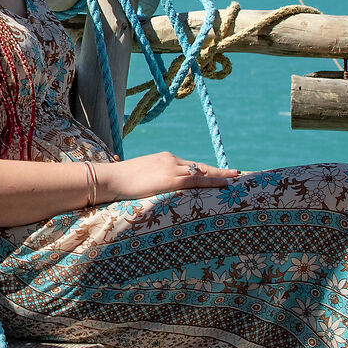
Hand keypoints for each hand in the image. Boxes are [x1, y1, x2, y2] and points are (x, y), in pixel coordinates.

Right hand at [98, 151, 241, 200]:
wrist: (111, 179)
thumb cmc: (119, 182)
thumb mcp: (139, 178)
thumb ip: (151, 180)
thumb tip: (152, 188)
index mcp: (163, 159)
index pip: (188, 165)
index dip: (204, 171)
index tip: (216, 173)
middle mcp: (171, 160)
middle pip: (199, 167)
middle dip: (218, 172)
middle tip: (235, 173)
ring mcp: (172, 168)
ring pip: (202, 172)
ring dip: (220, 176)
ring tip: (237, 178)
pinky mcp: (172, 179)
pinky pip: (198, 180)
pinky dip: (214, 181)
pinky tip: (226, 183)